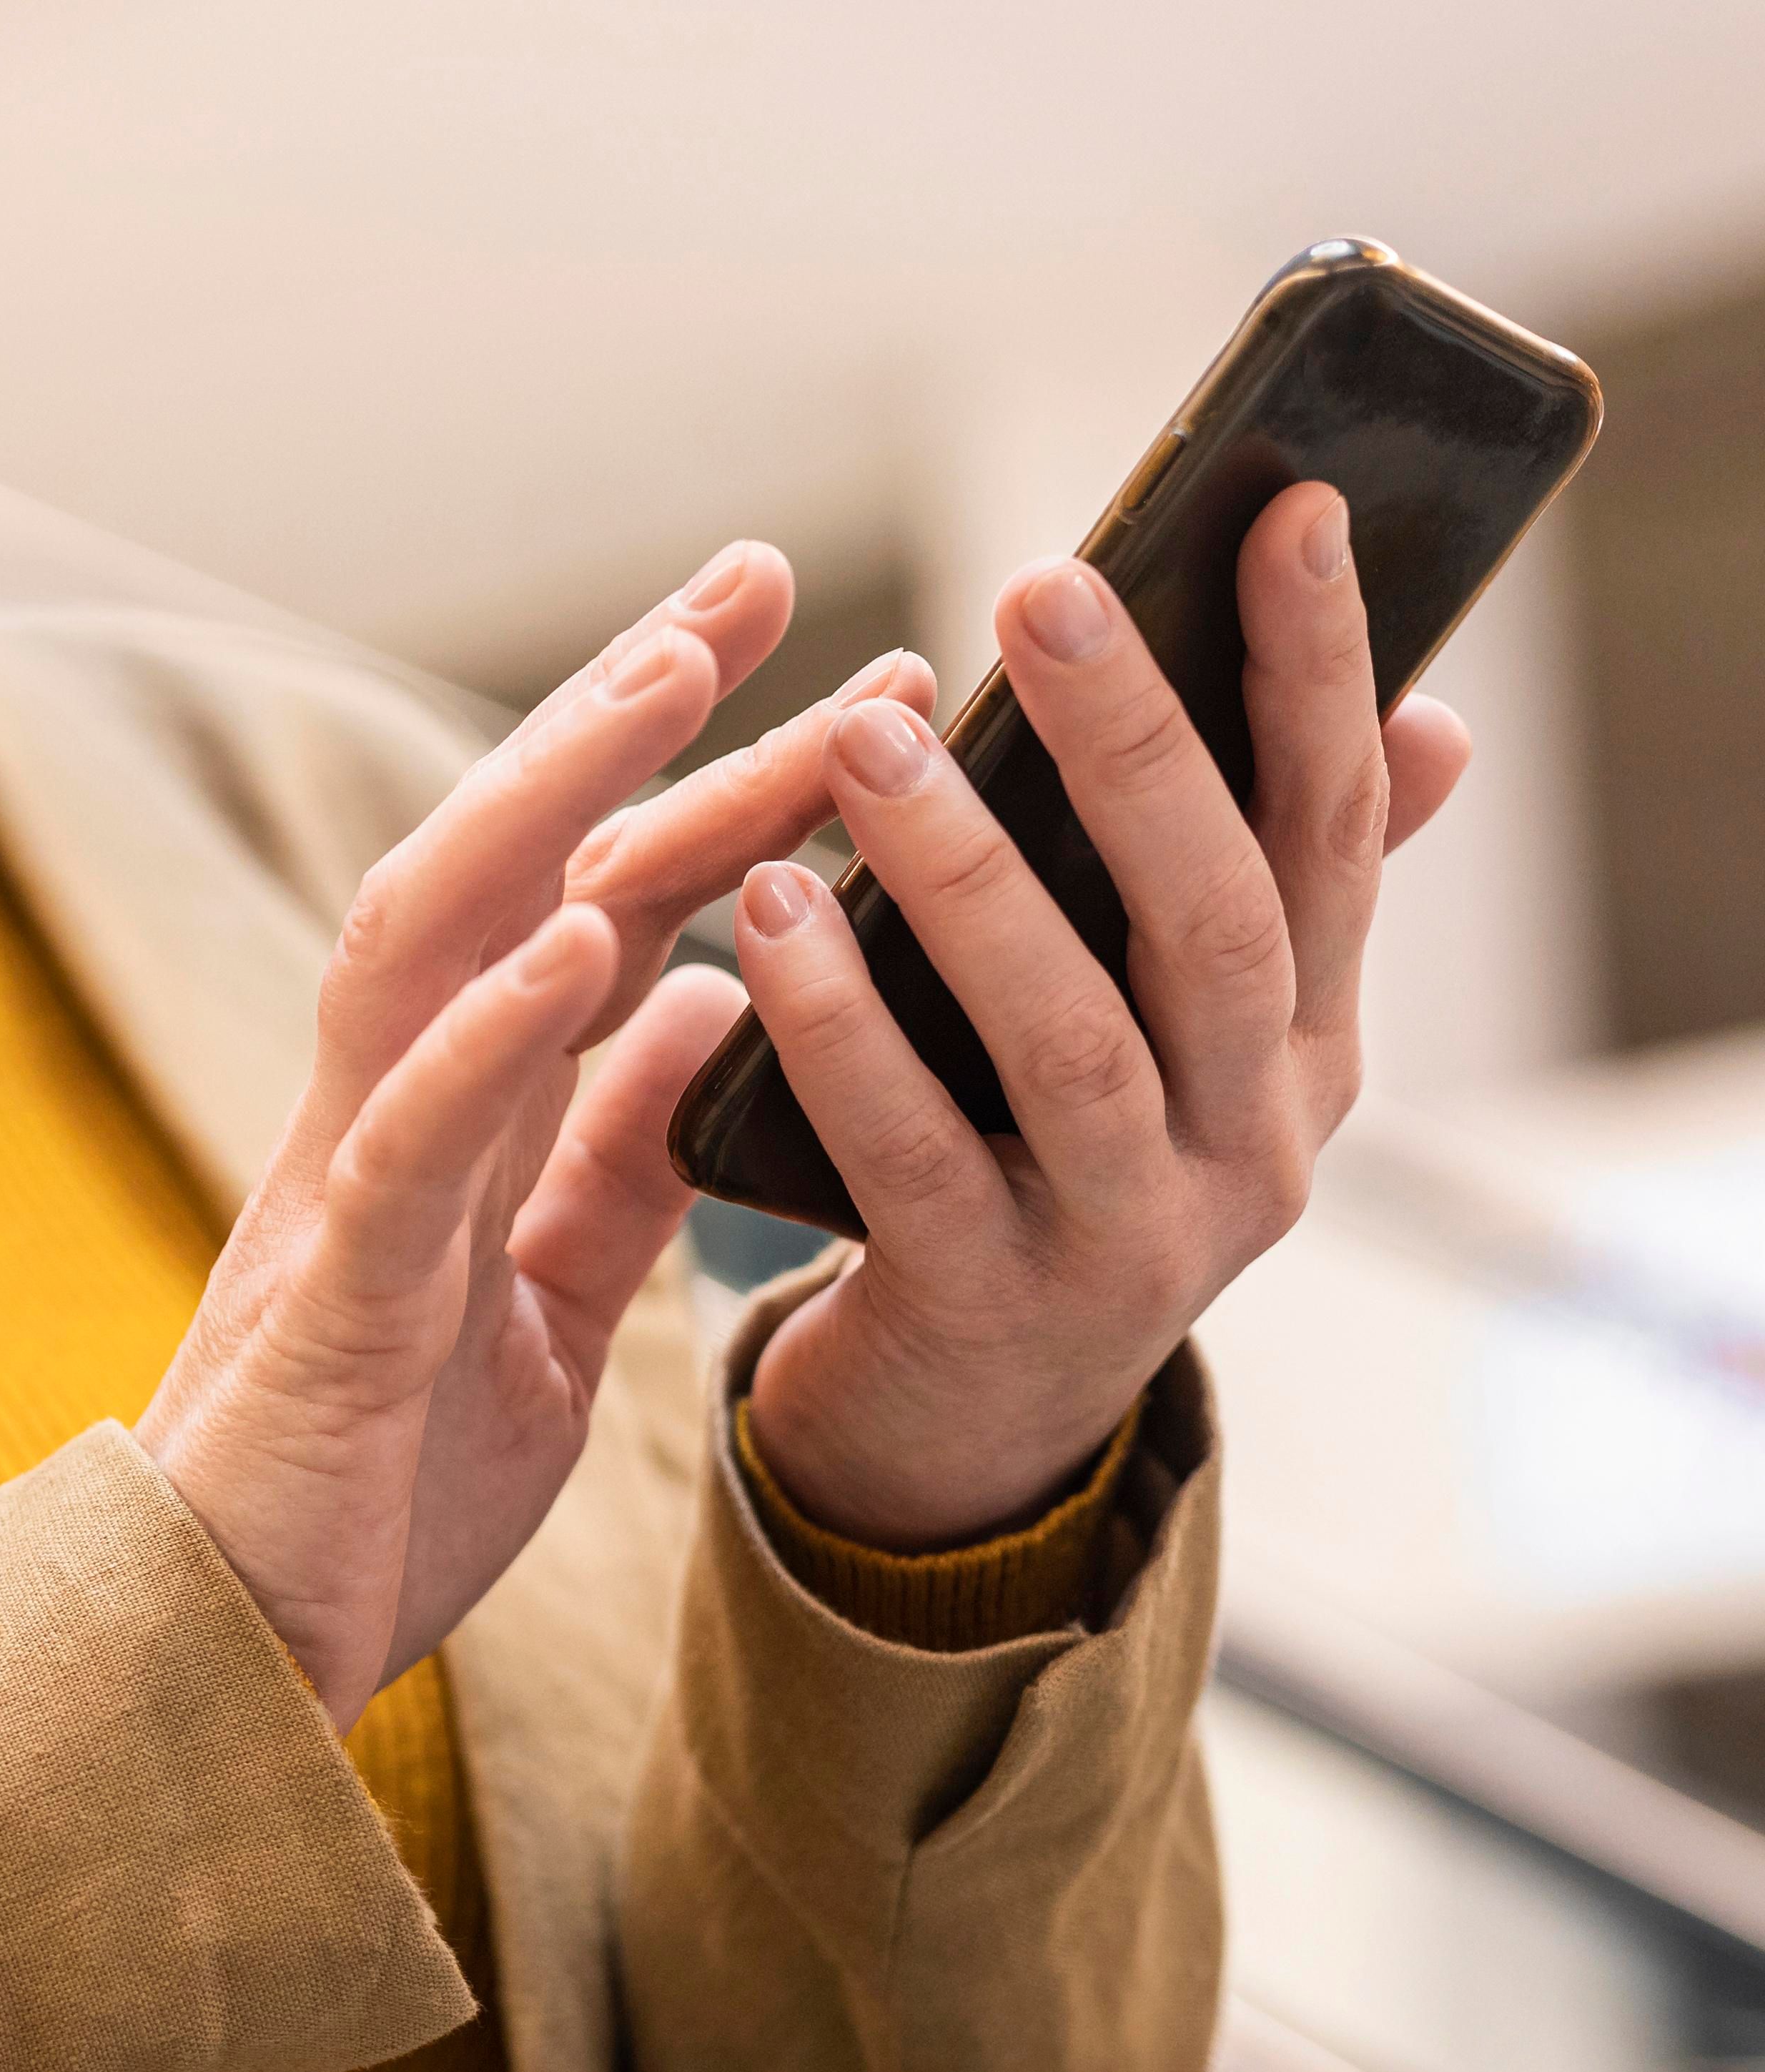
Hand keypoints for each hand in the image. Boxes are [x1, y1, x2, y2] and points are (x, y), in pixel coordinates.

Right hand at [142, 543, 914, 1725]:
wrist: (238, 1660)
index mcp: (450, 1119)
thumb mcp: (549, 1304)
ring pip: (432, 947)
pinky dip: (489, 1030)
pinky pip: (406, 1141)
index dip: (681, 766)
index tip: (806, 649)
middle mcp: (384, 1114)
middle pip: (500, 866)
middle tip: (755, 574)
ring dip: (547, 806)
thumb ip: (608, 1157)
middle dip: (622, 713)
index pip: (571, 894)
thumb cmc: (378, 1488)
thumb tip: (698, 1004)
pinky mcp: (335, 1301)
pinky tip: (584, 938)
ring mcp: (346, 1191)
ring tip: (670, 684)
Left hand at [737, 484, 1472, 1545]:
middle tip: (1040, 585)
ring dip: (967, 874)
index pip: (1332, 830)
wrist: (957, 1434)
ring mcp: (1127, 1237)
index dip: (1317, 670)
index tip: (1286, 506)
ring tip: (864, 740)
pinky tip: (768, 915)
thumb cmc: (1048, 1170)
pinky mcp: (985, 1305)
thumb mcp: (1184, 1046)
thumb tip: (1434, 719)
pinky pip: (908, 1150)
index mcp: (1301, 1049)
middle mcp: (1250, 1144)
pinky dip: (838, 1028)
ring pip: (1068, 1035)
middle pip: (1216, 916)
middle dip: (1140, 744)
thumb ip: (1278, 893)